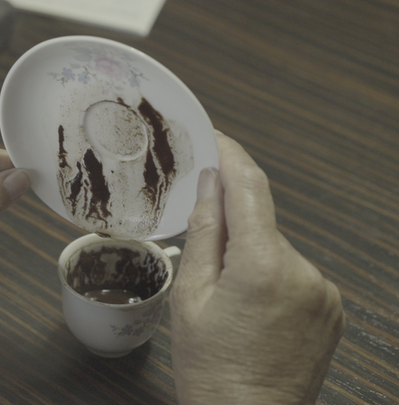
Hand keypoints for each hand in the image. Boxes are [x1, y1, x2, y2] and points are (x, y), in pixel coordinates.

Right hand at [170, 131, 344, 403]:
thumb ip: (205, 232)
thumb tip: (210, 184)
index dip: (231, 156)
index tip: (215, 138)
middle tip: (202, 259)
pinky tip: (252, 311)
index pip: (249, 187)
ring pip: (276, 249)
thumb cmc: (210, 367)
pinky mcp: (331, 308)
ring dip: (251, 257)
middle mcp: (303, 271)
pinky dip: (271, 277)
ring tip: (227, 302)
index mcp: (262, 265)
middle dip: (231, 226)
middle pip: (261, 222)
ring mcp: (323, 291)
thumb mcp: (190, 296)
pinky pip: (295, 273)